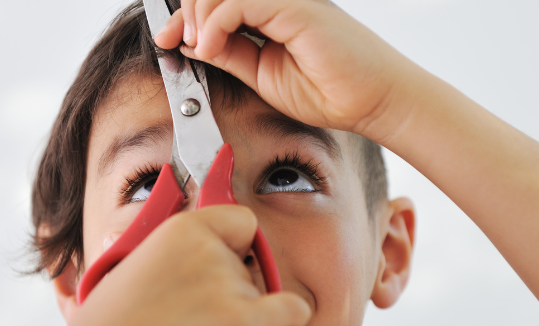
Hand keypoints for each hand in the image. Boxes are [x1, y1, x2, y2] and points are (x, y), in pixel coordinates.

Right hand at [40, 205, 310, 325]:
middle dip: (232, 288)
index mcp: (180, 230)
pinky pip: (290, 310)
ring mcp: (227, 285)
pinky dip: (291, 316)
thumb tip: (199, 248)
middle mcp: (208, 251)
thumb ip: (169, 254)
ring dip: (243, 315)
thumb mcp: (127, 269)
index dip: (237, 243)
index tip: (231, 257)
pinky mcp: (241, 321)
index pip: (240, 221)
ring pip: (259, 294)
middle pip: (247, 265)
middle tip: (197, 316)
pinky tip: (288, 320)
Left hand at [154, 0, 416, 142]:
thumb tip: (191, 42)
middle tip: (173, 40)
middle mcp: (277, 1)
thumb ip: (230, 54)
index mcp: (270, 13)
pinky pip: (241, 2)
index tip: (165, 37)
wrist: (373, 102)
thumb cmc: (329, 92)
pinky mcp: (296, 7)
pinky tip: (210, 45)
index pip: (219, 1)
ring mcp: (287, 1)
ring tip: (196, 45)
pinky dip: (216, 22)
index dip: (186, 13)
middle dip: (185, 10)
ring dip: (197, 14)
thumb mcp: (262, 75)